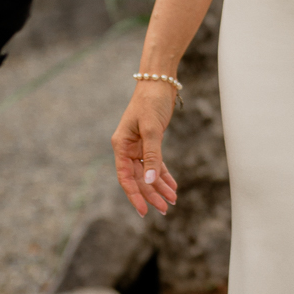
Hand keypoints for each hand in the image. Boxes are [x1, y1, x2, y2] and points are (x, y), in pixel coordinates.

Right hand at [111, 82, 180, 215]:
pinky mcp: (150, 142)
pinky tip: (172, 186)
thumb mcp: (152, 129)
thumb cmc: (151, 101)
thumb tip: (151, 182)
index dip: (134, 195)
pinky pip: (156, 164)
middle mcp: (127, 148)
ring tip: (172, 200)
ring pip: (149, 173)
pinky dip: (164, 175)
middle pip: (139, 178)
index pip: (125, 177)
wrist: (159, 82)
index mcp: (121, 145)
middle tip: (165, 209)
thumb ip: (152, 156)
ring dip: (159, 187)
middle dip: (151, 194)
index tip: (143, 212)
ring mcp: (138, 146)